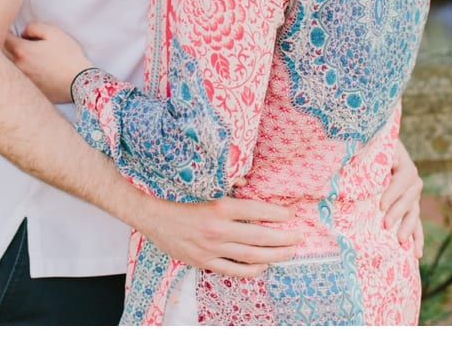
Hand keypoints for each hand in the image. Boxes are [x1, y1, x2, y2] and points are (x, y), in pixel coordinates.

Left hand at [4, 21, 93, 103]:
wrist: (80, 81)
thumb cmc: (68, 55)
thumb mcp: (54, 33)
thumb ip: (33, 27)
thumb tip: (23, 33)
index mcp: (21, 51)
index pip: (2, 38)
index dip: (4, 32)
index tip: (9, 30)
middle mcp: (16, 67)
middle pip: (0, 55)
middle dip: (3, 48)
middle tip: (11, 43)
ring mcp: (20, 81)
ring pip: (6, 69)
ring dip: (8, 62)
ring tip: (23, 58)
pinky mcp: (27, 91)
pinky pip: (16, 81)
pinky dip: (18, 75)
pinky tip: (33, 72)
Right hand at [135, 194, 303, 276]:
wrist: (153, 215)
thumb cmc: (182, 197)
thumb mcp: (208, 185)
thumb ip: (231, 182)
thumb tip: (250, 180)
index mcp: (221, 207)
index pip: (259, 211)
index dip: (279, 214)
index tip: (292, 213)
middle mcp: (218, 230)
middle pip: (260, 237)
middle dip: (284, 238)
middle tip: (299, 236)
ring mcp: (211, 249)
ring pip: (251, 256)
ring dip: (274, 255)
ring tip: (289, 252)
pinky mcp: (203, 262)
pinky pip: (233, 270)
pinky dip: (252, 269)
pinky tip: (263, 265)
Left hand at [381, 139, 424, 257]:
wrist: (378, 155)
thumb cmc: (373, 151)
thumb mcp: (375, 149)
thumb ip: (378, 154)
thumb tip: (384, 160)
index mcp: (405, 164)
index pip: (403, 178)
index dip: (394, 192)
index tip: (381, 205)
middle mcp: (413, 181)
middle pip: (410, 197)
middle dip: (398, 212)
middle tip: (386, 225)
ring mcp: (413, 197)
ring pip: (414, 213)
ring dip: (408, 227)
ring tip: (400, 241)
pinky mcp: (410, 210)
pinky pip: (417, 225)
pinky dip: (417, 239)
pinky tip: (416, 254)